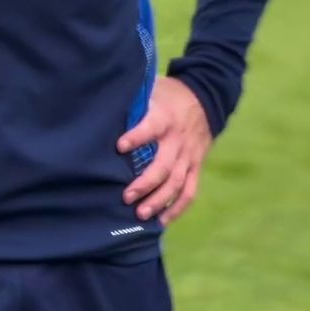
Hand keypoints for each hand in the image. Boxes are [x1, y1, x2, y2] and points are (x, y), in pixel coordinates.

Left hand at [117, 76, 211, 226]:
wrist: (206, 98)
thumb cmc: (168, 95)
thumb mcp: (152, 89)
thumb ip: (133, 100)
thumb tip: (103, 105)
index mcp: (165, 118)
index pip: (151, 128)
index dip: (137, 137)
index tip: (119, 146)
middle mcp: (178, 140)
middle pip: (163, 166)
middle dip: (145, 183)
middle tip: (126, 197)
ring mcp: (189, 156)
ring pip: (176, 183)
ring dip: (158, 200)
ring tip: (140, 214)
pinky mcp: (195, 166)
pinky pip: (189, 191)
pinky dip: (177, 208)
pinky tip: (162, 221)